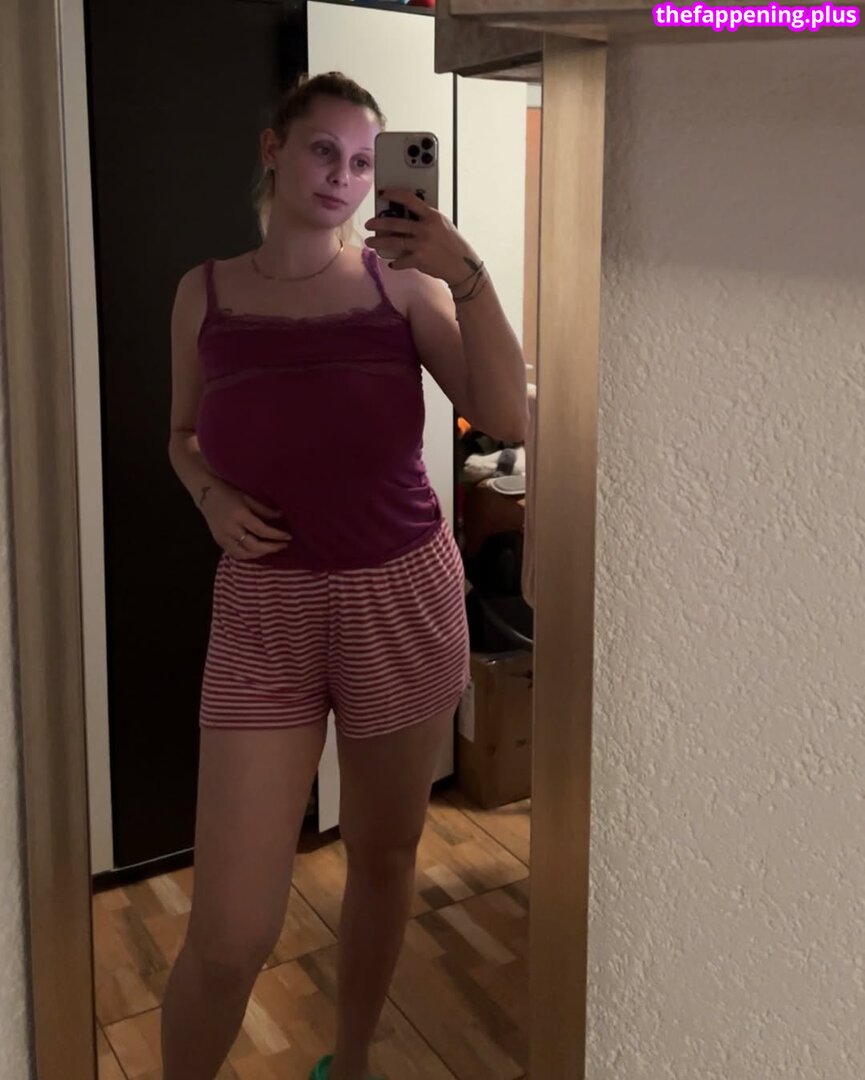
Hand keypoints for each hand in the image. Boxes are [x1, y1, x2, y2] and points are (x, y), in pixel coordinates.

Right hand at [199, 478, 291, 559]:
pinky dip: (247, 555)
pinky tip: (256, 552)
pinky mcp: (218, 541)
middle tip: (283, 546)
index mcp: (239, 515)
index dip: (276, 535)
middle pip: (253, 546)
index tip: (288, 537)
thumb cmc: (228, 492)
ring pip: (244, 553)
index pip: (261, 530)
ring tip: (271, 548)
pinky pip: (234, 554)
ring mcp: (223, 537)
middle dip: (271, 548)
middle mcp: (230, 529)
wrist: (205, 493)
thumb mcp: (248, 496)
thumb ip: (264, 509)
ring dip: (260, 554)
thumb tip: (280, 517)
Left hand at [364, 188, 481, 285]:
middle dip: (378, 223)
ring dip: (379, 242)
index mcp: (432, 216)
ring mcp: (421, 245)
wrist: (462, 265)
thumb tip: (407, 216)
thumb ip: (426, 219)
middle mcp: (425, 229)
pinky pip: (401, 260)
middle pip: (395, 223)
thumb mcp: (443, 224)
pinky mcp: (419, 260)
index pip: (409, 199)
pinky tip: (392, 262)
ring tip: (370, 242)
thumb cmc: (453, 244)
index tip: (383, 193)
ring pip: (393, 241)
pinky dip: (395, 262)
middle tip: (369, 224)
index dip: (394, 194)